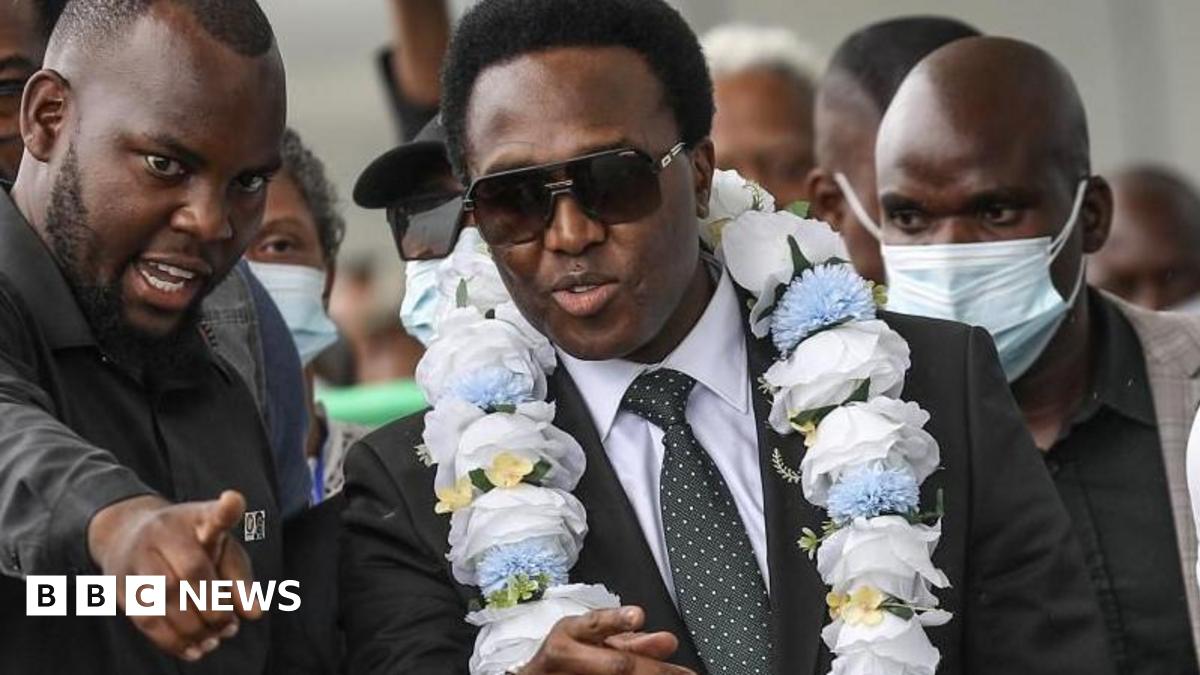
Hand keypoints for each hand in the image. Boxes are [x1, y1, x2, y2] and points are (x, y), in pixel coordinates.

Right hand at [87, 490, 259, 661]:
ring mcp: (139, 555)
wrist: (126, 532)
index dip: (226, 509)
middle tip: (230, 626)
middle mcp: (165, 531)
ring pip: (166, 597)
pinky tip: (193, 650)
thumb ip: (239, 578)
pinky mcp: (121, 582)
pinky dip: (172, 640)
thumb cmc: (188, 544)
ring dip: (195, 627)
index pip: (213, 513)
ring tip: (214, 640)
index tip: (233, 500)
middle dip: (215, 605)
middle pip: (192, 570)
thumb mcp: (219, 549)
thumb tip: (253, 613)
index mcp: (197, 518)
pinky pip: (146, 617)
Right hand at [520, 606, 693, 673]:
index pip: (595, 624)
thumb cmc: (567, 656)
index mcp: (571, 632)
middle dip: (654, 669)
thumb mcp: (593, 639)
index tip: (637, 615)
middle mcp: (565, 655)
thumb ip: (630, 639)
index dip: (616, 619)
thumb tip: (668, 642)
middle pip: (617, 664)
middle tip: (684, 674)